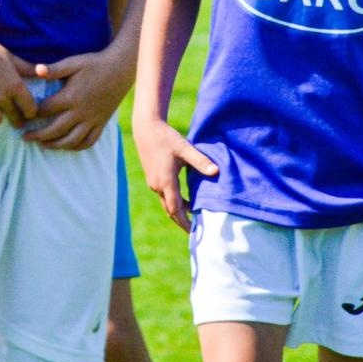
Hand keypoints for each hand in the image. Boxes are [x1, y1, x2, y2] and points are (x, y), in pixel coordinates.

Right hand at [0, 30, 37, 127]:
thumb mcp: (11, 58)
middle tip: (13, 117)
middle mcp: (2, 97)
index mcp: (16, 85)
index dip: (30, 112)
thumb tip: (44, 72)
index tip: (26, 111)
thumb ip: (28, 69)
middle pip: (15, 118)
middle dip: (15, 118)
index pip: (30, 109)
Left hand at [21, 50, 128, 149]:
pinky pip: (89, 141)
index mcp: (71, 97)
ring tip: (43, 145)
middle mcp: (81, 112)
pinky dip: (77, 147)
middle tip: (25, 138)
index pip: (46, 110)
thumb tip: (36, 70)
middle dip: (38, 136)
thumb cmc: (94, 63)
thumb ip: (54, 69)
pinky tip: (67, 146)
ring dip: (55, 145)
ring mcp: (92, 120)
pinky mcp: (101, 123)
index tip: (23, 116)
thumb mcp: (74, 63)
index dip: (32, 114)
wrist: (121, 68)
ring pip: (72, 140)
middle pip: (56, 130)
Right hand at [132, 116, 216, 231]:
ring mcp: (153, 182)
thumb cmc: (166, 138)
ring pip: (166, 203)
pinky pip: (164, 195)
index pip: (175, 209)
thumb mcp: (185, 149)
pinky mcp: (153, 178)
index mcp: (166, 181)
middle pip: (170, 210)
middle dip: (181, 221)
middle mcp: (157, 185)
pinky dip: (174, 201)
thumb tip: (216, 172)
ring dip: (178, 210)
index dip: (184, 222)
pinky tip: (184, 201)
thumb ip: (201, 161)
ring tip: (192, 217)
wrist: (146, 129)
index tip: (193, 232)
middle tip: (194, 231)